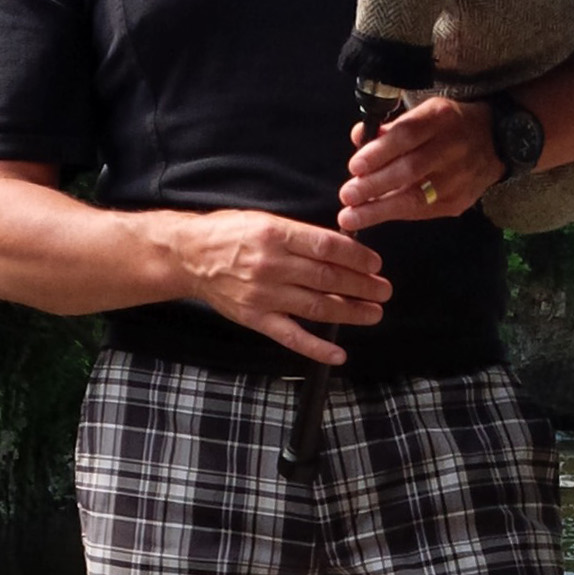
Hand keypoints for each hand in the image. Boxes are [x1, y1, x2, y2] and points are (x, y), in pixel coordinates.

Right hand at [171, 208, 390, 364]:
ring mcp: (264, 295)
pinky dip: (316, 347)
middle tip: (384, 290)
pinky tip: (339, 354)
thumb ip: (300, 235)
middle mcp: (272, 265)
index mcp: (276, 234)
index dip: (357, 257)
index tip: (376, 264)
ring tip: (374, 313)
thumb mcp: (265, 220)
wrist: (189, 256)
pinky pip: (291, 336)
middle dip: (362, 285)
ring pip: (317, 306)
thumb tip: (341, 247)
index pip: (327, 247)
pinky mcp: (255, 318)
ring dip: (350, 312)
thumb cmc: (229, 233)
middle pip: (328, 278)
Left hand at [338, 95, 502, 232]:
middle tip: (347, 196)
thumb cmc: (449, 125)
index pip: (407, 135)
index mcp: (441, 118)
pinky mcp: (460, 201)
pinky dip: (396, 214)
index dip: (379, 152)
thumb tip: (358, 138)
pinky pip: (423, 212)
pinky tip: (374, 217)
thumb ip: (391, 127)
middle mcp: (453, 147)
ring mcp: (459, 178)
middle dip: (374, 185)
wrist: (497, 142)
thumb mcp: (425, 113)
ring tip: (352, 216)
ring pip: (416, 197)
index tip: (354, 166)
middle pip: (410, 169)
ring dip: (380, 209)